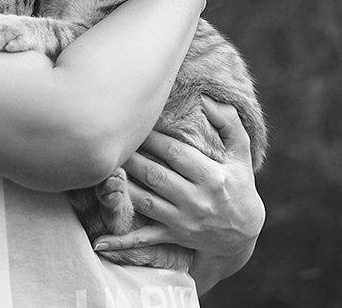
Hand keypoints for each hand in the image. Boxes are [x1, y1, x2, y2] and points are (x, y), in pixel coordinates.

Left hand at [92, 97, 263, 288]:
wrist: (243, 235)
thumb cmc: (239, 185)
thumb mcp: (241, 155)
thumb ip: (230, 123)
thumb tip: (208, 99)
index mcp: (212, 176)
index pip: (176, 153)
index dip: (152, 137)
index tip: (134, 122)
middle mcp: (196, 199)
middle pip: (155, 175)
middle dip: (131, 158)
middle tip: (110, 142)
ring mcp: (182, 220)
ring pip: (145, 201)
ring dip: (121, 187)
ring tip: (100, 170)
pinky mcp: (172, 236)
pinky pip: (144, 239)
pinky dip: (121, 241)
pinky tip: (99, 242)